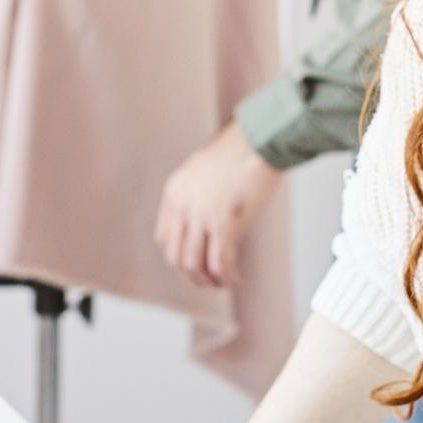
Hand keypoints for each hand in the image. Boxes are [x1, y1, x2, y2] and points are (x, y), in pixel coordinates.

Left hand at [155, 121, 281, 287]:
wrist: (259, 140)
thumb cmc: (240, 150)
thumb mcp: (203, 170)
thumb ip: (197, 195)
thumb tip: (206, 220)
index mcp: (174, 193)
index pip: (164, 239)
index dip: (179, 256)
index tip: (195, 261)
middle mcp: (182, 206)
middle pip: (176, 257)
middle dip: (193, 275)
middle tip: (210, 279)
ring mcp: (201, 216)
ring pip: (194, 265)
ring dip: (209, 280)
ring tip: (224, 282)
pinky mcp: (224, 223)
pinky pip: (220, 263)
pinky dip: (227, 276)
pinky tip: (237, 277)